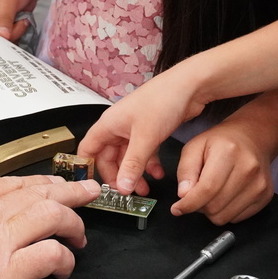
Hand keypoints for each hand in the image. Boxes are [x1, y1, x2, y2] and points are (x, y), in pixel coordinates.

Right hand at [0, 175, 101, 278]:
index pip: (16, 183)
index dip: (42, 184)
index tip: (55, 186)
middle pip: (42, 193)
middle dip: (71, 192)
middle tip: (88, 192)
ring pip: (53, 216)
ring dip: (73, 224)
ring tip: (80, 235)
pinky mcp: (7, 272)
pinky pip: (49, 255)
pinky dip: (64, 260)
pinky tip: (65, 269)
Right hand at [78, 71, 205, 194]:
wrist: (190, 87)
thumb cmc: (162, 100)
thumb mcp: (145, 139)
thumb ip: (132, 165)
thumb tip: (122, 187)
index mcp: (108, 125)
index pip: (88, 151)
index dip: (88, 169)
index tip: (95, 186)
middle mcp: (118, 127)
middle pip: (109, 158)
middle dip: (118, 176)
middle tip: (126, 192)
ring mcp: (134, 129)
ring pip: (128, 157)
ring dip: (135, 173)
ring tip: (144, 189)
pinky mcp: (149, 131)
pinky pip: (143, 153)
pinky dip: (149, 164)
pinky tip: (157, 173)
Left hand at [172, 124, 273, 223]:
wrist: (253, 137)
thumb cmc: (221, 142)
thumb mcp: (195, 146)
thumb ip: (186, 170)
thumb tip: (184, 195)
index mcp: (229, 152)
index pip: (207, 189)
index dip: (188, 204)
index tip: (177, 208)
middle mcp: (248, 169)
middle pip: (214, 206)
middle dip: (198, 206)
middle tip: (197, 193)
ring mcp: (259, 184)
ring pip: (224, 217)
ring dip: (211, 211)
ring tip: (212, 193)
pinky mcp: (265, 196)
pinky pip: (236, 218)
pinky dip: (225, 212)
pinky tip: (225, 195)